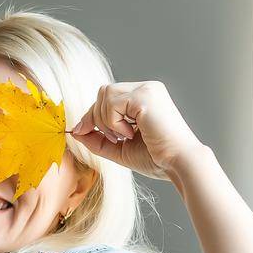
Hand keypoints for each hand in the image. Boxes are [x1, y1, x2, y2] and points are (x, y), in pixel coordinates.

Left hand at [71, 81, 203, 180]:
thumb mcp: (119, 148)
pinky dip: (114, 122)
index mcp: (144, 97)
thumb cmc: (156, 158)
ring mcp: (148, 90)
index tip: (82, 132)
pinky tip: (131, 133)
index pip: (108, 96)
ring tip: (124, 136)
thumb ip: (97, 139)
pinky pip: (112, 103)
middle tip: (114, 138)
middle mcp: (147, 88)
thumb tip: (75, 131)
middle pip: (104, 92)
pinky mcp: (146, 96)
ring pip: (106, 94)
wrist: (177, 164)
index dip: (92, 114)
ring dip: (105, 120)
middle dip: (97, 117)